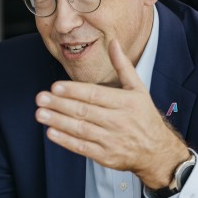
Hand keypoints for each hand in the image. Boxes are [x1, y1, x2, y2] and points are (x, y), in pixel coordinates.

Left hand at [34, 40, 187, 188]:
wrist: (156, 151)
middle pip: (84, 111)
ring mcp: (111, 140)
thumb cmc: (144, 116)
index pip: (95, 94)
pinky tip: (51, 132)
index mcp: (125, 102)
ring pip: (81, 129)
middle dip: (60, 105)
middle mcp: (118, 121)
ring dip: (58, 121)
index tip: (55, 86)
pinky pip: (82, 147)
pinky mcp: (105, 156)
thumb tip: (113, 42)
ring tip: (40, 114)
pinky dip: (66, 141)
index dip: (74, 91)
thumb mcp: (138, 89)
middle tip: (41, 98)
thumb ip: (123, 65)